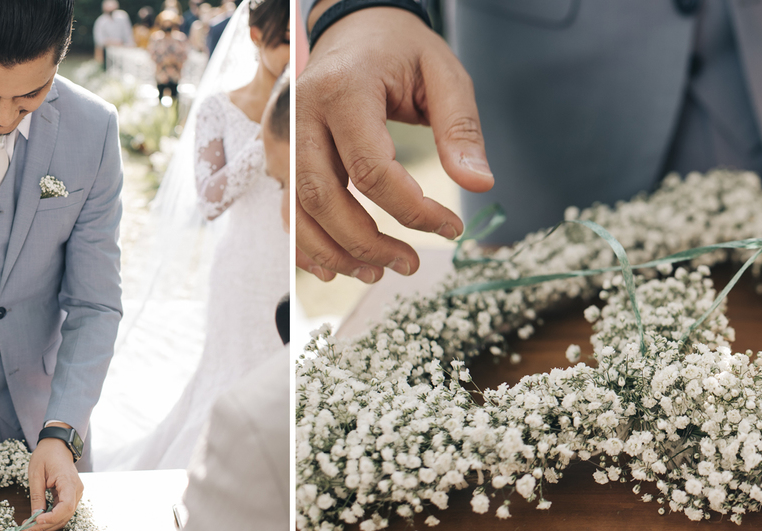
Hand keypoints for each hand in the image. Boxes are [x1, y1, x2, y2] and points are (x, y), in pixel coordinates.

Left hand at [22, 436, 83, 530]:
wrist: (57, 445)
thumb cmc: (46, 455)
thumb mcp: (36, 474)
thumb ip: (37, 496)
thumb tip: (35, 516)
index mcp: (68, 482)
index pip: (66, 506)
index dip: (52, 518)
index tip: (36, 522)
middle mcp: (76, 490)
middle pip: (64, 515)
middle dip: (45, 526)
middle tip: (26, 530)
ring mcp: (75, 493)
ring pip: (64, 516)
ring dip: (48, 525)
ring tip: (29, 527)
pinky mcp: (71, 495)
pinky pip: (62, 511)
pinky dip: (50, 518)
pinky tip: (37, 520)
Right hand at [296, 7, 493, 282]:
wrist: (355, 26)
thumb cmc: (400, 49)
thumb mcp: (444, 73)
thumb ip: (460, 128)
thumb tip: (479, 184)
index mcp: (343, 90)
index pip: (371, 169)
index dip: (411, 210)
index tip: (450, 228)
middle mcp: (302, 114)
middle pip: (322, 197)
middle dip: (366, 242)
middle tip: (409, 264)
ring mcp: (284, 137)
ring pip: (297, 211)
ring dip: (334, 252)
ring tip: (377, 272)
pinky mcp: (282, 155)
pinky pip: (287, 209)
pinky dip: (308, 244)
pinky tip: (339, 265)